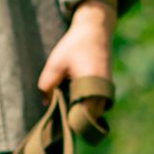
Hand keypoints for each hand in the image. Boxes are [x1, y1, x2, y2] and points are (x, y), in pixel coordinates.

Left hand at [37, 0, 117, 121]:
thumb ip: (47, 85)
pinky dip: (84, 107)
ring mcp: (106, 92)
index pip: (80, 118)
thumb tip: (46, 104)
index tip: (56, 122)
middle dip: (72, 121)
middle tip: (57, 117)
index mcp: (91, 86)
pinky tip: (72, 101)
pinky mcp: (106, 90)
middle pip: (86, 120)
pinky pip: (94, 107)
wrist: (96, 29)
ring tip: (64, 107)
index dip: (68, 123)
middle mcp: (102, 92)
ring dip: (78, 114)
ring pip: (91, 115)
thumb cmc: (74, 45)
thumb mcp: (55, 64)